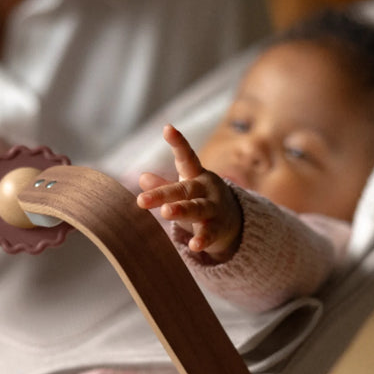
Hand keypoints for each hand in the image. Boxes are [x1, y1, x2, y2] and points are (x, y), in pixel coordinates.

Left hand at [137, 124, 242, 260]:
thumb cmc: (199, 201)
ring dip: (182, 210)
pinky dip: (202, 239)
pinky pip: (210, 233)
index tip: (167, 128)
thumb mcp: (182, 191)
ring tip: (167, 212)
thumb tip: (142, 178)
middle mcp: (206, 189)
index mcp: (195, 175)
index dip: (178, 142)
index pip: (186, 156)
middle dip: (163, 194)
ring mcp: (214, 208)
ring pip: (198, 208)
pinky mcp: (218, 228)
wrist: (232, 222)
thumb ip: (163, 186)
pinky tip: (194, 246)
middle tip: (142, 200)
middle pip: (184, 189)